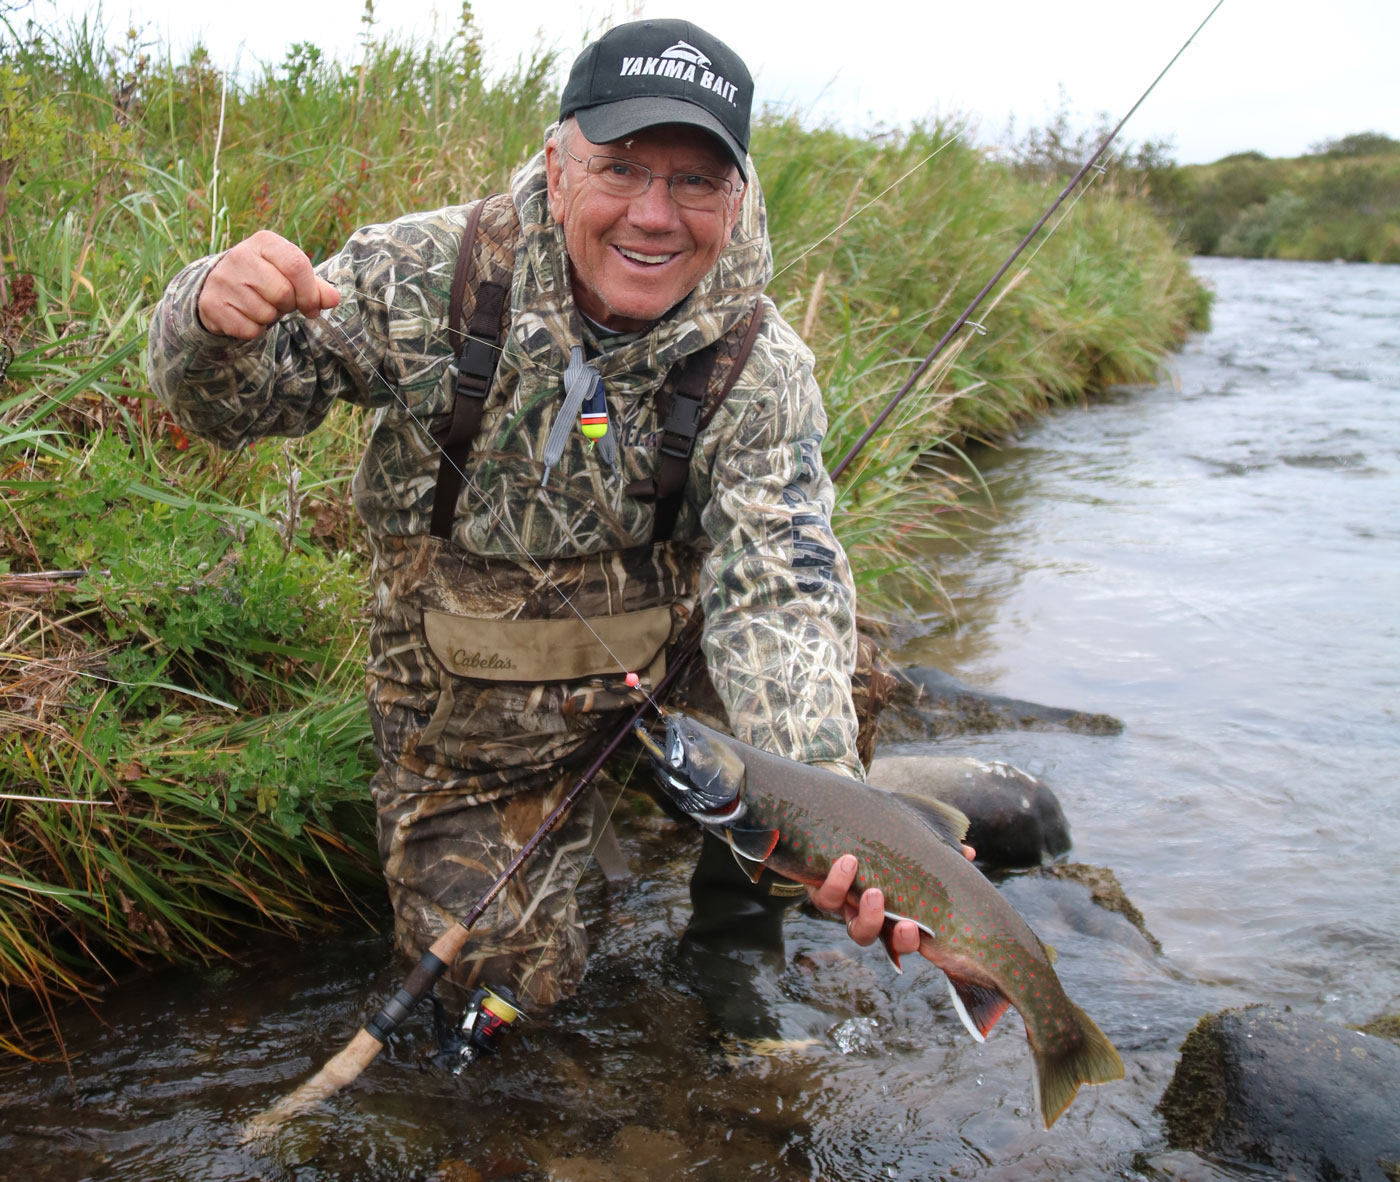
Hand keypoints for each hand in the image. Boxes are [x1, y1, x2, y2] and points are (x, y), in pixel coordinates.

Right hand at [197, 230, 340, 339]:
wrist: (220, 285)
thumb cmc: (266, 278)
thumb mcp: (291, 275)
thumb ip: (315, 286)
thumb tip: (334, 298)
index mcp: (264, 242)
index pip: (297, 265)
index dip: (310, 292)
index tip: (311, 306)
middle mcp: (240, 256)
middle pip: (283, 293)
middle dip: (289, 305)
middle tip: (281, 302)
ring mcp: (223, 280)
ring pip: (265, 314)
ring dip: (271, 318)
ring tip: (261, 304)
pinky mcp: (212, 304)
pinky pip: (250, 330)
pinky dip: (255, 330)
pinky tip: (247, 315)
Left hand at [808, 847, 975, 954]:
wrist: (838, 815)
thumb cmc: (882, 831)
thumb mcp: (914, 835)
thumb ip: (939, 846)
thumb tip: (968, 853)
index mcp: (897, 908)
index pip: (909, 937)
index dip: (911, 940)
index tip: (919, 930)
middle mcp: (870, 913)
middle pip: (884, 940)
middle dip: (897, 939)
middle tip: (905, 923)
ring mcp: (846, 904)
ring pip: (855, 927)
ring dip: (866, 913)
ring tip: (876, 890)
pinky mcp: (821, 888)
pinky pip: (826, 897)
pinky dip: (837, 881)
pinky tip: (848, 860)